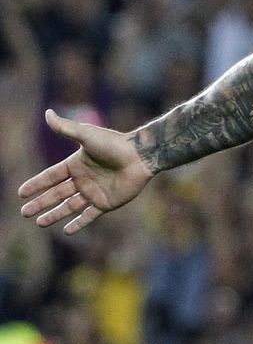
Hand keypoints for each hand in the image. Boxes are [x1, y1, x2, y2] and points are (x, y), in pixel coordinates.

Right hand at [17, 109, 153, 234]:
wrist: (141, 156)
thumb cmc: (114, 144)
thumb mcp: (86, 134)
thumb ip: (65, 127)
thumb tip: (46, 112)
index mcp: (76, 164)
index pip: (51, 176)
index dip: (36, 184)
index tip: (21, 193)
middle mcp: (84, 179)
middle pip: (56, 194)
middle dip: (40, 203)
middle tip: (24, 213)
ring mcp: (95, 192)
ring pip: (69, 206)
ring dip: (55, 215)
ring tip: (40, 223)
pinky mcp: (107, 203)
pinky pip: (90, 216)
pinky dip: (79, 223)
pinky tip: (67, 231)